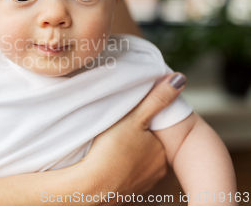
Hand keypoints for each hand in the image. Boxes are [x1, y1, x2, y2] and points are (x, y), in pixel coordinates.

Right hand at [75, 73, 186, 196]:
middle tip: (116, 133)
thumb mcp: (134, 118)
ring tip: (109, 148)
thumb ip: (156, 99)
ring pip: (137, 163)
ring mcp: (143, 184)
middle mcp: (157, 170)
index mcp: (161, 151)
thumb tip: (179, 78)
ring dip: (127, 156)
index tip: (128, 120)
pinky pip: (126, 177)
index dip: (142, 124)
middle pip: (147, 147)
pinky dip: (119, 170)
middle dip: (136, 140)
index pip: (156, 132)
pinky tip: (107, 164)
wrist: (91, 187)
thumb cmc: (111, 151)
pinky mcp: (127, 193)